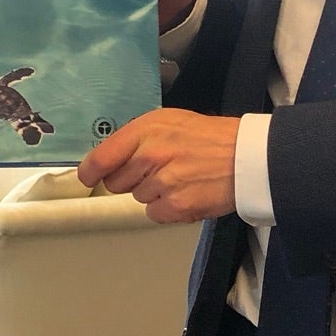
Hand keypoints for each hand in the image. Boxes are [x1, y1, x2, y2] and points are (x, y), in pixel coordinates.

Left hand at [78, 107, 237, 222]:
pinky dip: (167, 208)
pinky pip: (154, 214)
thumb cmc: (209, 138)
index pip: (101, 157)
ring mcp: (163, 181)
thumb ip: (137, 137)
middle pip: (116, 183)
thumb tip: (108, 159)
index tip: (88, 177)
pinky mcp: (176, 206)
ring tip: (179, 178)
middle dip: (129, 180)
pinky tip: (185, 193)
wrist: (247, 157)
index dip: (90, 171)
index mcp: (146, 129)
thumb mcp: (169, 121)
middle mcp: (151, 154)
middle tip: (156, 171)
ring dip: (153, 193)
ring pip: (137, 198)